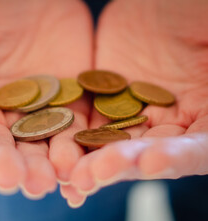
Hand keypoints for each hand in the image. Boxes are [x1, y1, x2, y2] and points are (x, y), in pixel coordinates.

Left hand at [64, 0, 207, 206]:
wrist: (152, 4)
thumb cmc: (192, 13)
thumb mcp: (207, 32)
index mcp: (205, 113)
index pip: (196, 147)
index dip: (176, 157)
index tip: (151, 161)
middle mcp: (169, 123)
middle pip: (146, 153)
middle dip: (119, 165)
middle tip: (92, 176)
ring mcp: (131, 115)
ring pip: (111, 146)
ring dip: (90, 163)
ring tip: (70, 176)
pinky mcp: (100, 104)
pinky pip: (83, 126)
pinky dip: (70, 143)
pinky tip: (55, 159)